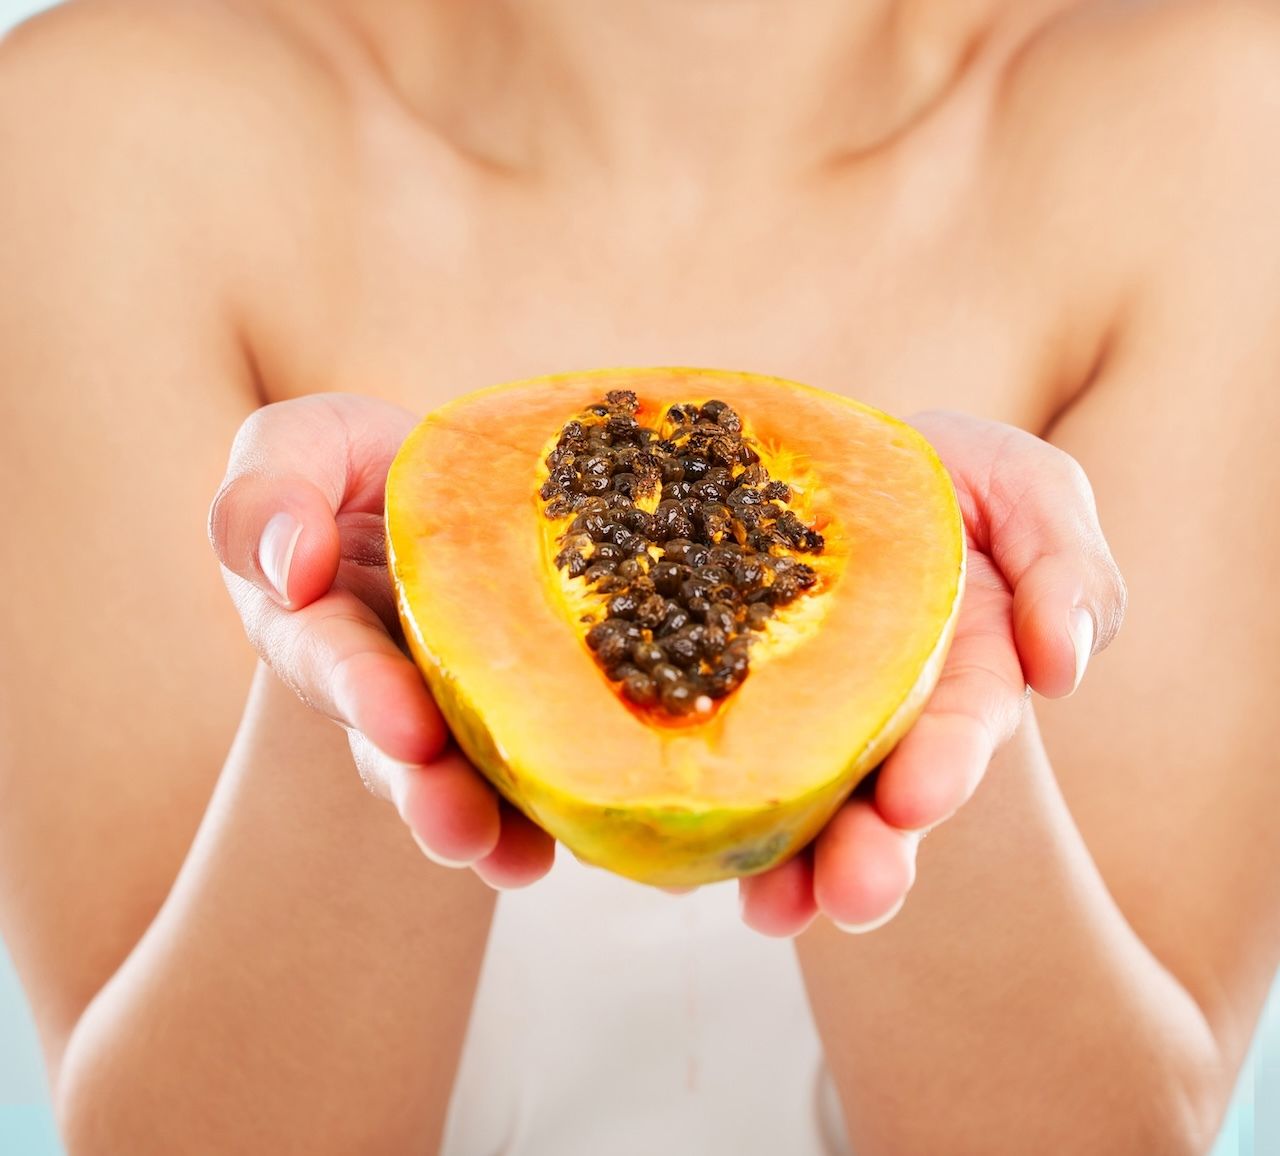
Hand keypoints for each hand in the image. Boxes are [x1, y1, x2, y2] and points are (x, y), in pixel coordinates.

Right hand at [208, 393, 554, 887]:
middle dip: (425, 790)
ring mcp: (451, 706)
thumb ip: (268, 496)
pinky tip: (588, 844)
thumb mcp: (301, 447)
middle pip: (397, 748)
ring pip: (463, 774)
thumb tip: (293, 567)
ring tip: (517, 860)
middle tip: (458, 826)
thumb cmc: (359, 465)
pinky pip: (533, 765)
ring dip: (489, 821)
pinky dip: (553, 807)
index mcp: (319, 622)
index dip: (364, 693)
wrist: (445, 478)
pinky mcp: (517, 711)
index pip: (333, 660)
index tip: (403, 727)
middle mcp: (384, 683)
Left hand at [738, 411, 1126, 936]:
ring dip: (787, 866)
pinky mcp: (726, 701)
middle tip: (854, 891)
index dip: (945, 767)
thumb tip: (1060, 670)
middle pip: (880, 802)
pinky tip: (673, 861)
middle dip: (871, 854)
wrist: (837, 456)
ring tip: (770, 908)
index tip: (917, 796)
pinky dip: (698, 813)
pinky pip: (713, 762)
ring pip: (797, 807)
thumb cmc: (948, 479)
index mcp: (961, 679)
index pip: (960, 734)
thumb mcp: (1030, 494)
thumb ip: (1069, 572)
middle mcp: (881, 719)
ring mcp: (804, 720)